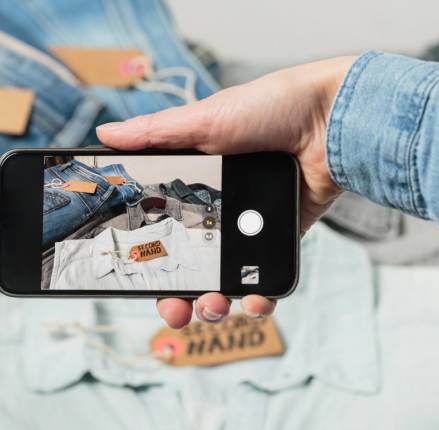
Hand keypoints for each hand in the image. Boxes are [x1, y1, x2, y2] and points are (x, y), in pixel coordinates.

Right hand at [96, 56, 355, 327]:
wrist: (332, 118)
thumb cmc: (271, 108)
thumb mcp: (204, 120)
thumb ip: (155, 134)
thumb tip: (106, 135)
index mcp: (195, 183)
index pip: (162, 230)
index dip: (149, 259)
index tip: (137, 279)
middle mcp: (218, 210)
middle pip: (190, 265)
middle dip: (179, 297)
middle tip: (175, 312)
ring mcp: (249, 228)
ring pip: (225, 280)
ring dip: (215, 304)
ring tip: (215, 308)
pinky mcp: (281, 240)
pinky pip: (266, 278)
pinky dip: (259, 299)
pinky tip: (254, 302)